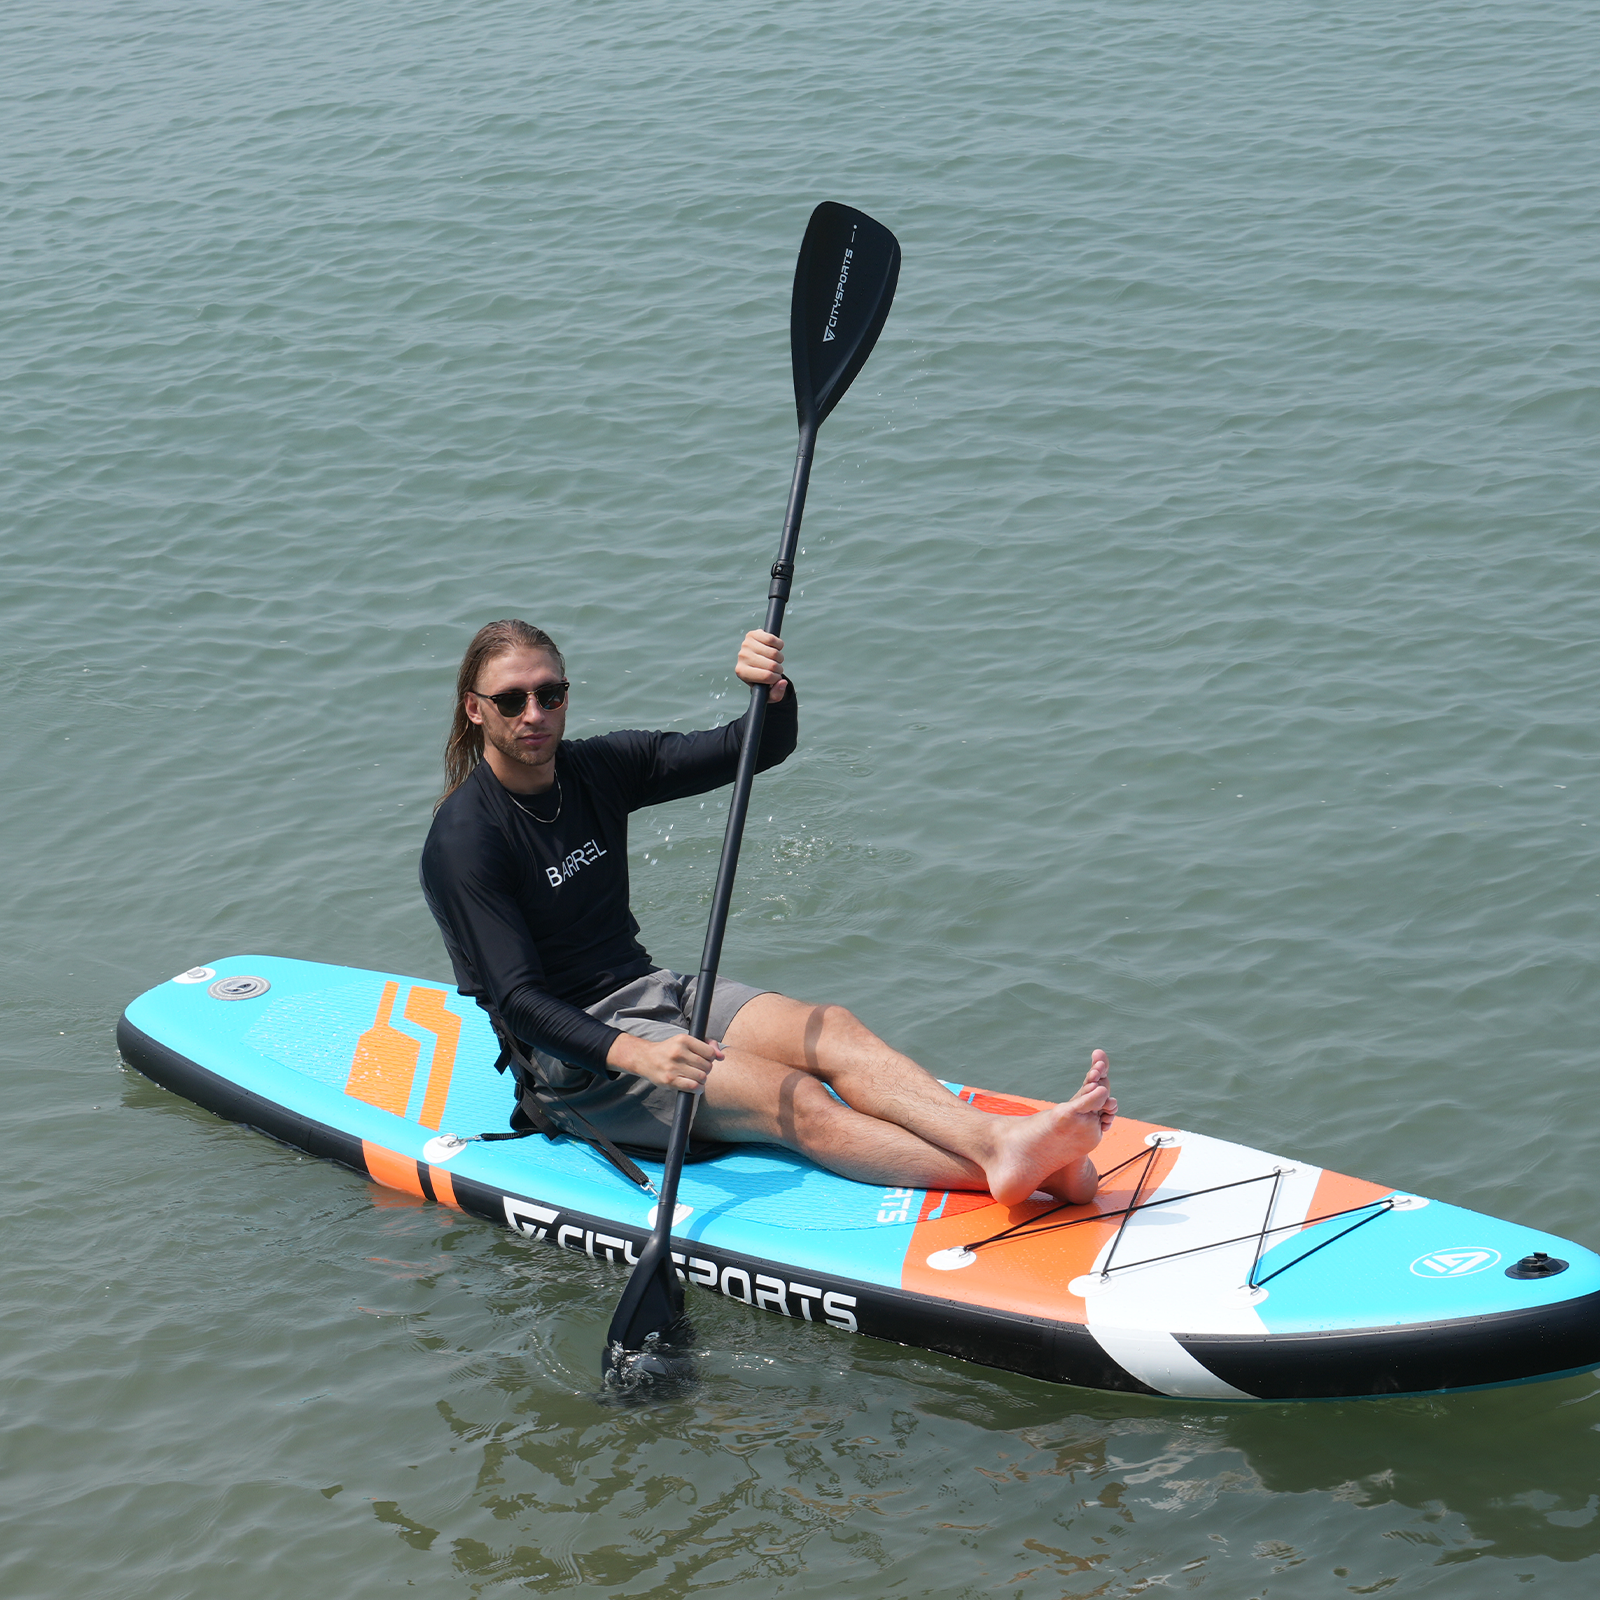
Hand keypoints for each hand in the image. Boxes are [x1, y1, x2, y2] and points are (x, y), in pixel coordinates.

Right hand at [607, 1031, 723, 1092]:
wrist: (646, 1058)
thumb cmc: (670, 1049)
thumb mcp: (686, 1041)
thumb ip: (707, 1044)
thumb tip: (722, 1056)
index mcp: (684, 1040)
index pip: (710, 1052)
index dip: (711, 1058)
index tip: (704, 1060)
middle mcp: (678, 1052)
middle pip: (707, 1066)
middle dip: (706, 1070)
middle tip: (699, 1070)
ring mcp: (673, 1067)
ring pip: (702, 1077)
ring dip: (703, 1080)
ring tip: (697, 1078)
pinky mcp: (670, 1080)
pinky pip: (693, 1087)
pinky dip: (698, 1088)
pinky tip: (695, 1086)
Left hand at [735, 629, 787, 701]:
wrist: (756, 660)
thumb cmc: (761, 679)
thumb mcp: (767, 693)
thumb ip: (776, 694)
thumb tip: (782, 682)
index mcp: (742, 673)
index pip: (766, 676)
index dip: (776, 678)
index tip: (776, 678)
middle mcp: (741, 657)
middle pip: (772, 665)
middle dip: (779, 669)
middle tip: (776, 669)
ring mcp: (746, 644)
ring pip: (774, 653)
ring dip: (780, 657)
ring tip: (775, 660)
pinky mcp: (753, 634)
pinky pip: (772, 639)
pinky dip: (779, 645)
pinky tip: (775, 649)